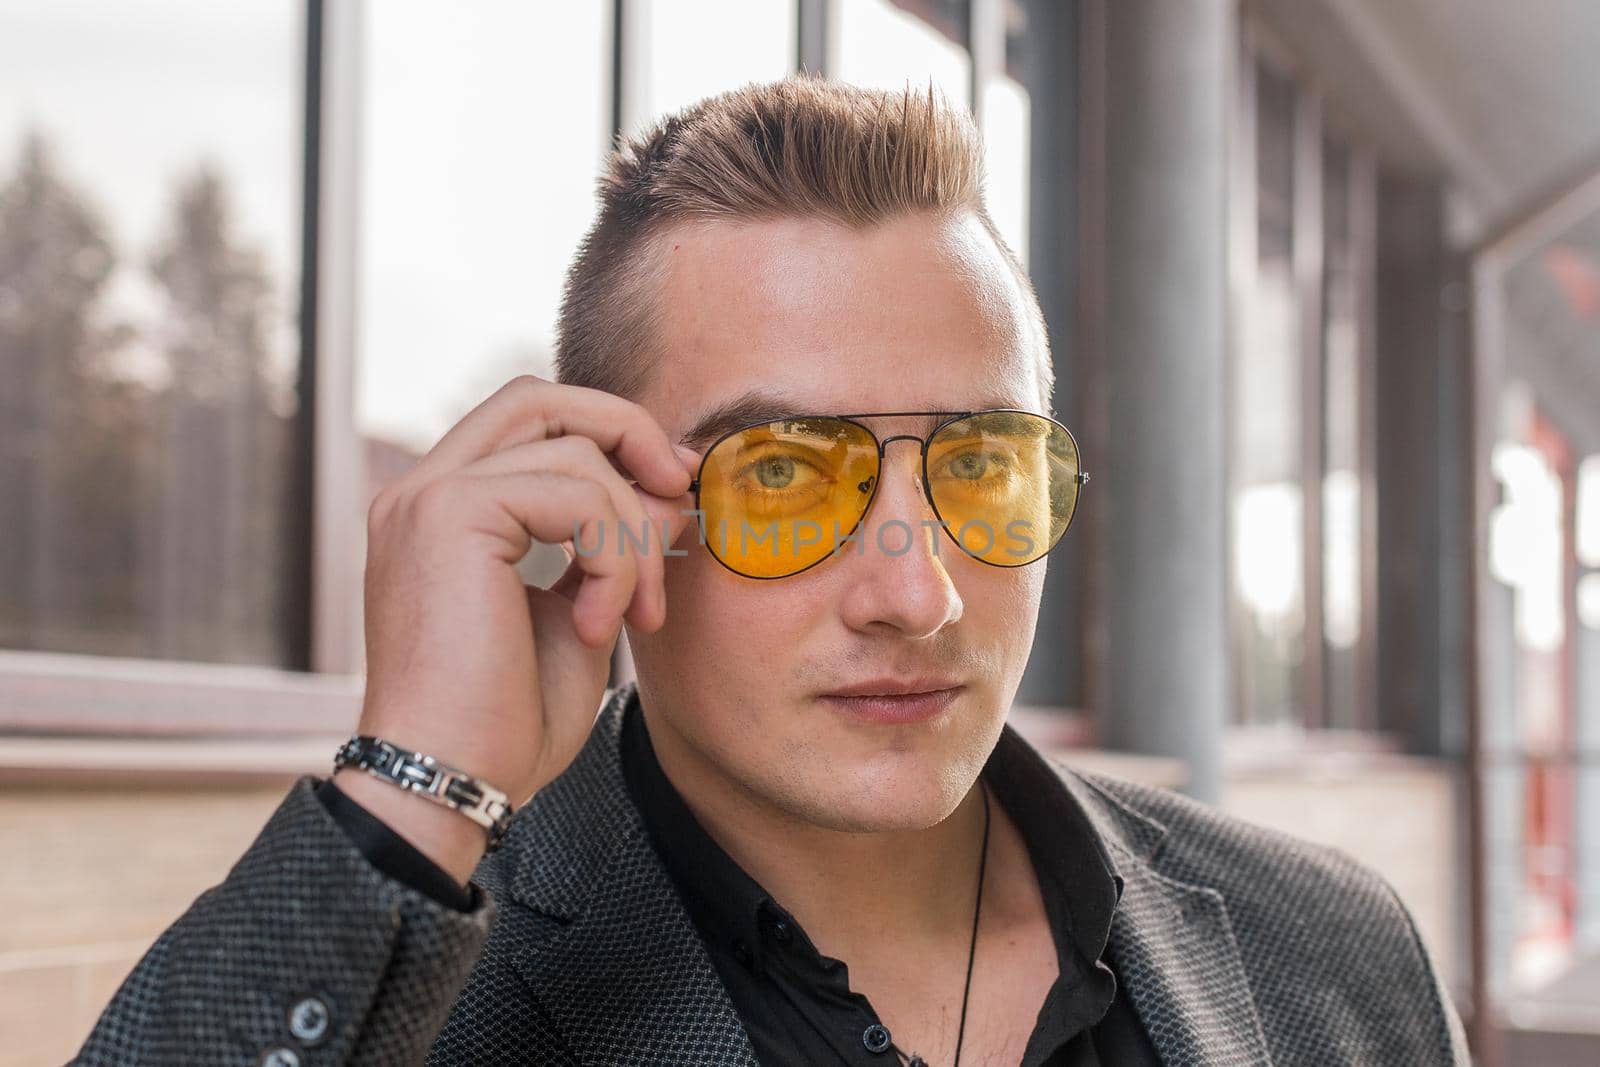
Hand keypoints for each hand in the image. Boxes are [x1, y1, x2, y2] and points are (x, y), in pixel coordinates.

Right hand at [334, 374, 697, 881]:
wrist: (451, 784)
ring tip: (635, 616)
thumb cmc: (508, 722)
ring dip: (633, 535)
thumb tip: (669, 491)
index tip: (671, 491)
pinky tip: (601, 625)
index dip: (611, 435)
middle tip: (680, 498)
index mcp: (445, 512)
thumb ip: (615, 548)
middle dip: (628, 435)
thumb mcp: (581, 616)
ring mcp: (428, 498)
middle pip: (542, 398)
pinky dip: (614, 557)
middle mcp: (423, 492)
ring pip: (575, 454)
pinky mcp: (447, 514)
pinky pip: (576, 494)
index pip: (531, 419)